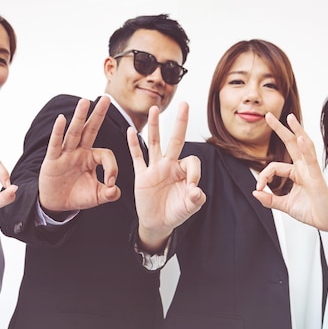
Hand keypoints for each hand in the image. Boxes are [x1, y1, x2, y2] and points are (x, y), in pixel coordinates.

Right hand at [38, 96, 119, 212]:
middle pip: (90, 130)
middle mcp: (80, 151)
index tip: (111, 183)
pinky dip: (58, 132)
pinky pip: (55, 144)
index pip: (106, 154)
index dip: (112, 168)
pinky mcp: (52, 160)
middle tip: (107, 98)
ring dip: (80, 117)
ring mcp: (66, 154)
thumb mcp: (97, 196)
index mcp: (92, 158)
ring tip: (85, 101)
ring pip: (74, 133)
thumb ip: (109, 193)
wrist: (57, 205)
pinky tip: (61, 119)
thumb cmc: (78, 196)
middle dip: (99, 115)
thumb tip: (115, 190)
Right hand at [129, 102, 205, 250]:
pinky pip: (137, 158)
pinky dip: (133, 145)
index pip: (191, 161)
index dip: (194, 173)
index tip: (193, 189)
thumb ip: (196, 200)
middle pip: (176, 140)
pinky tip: (131, 131)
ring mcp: (155, 168)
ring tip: (154, 109)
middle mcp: (170, 165)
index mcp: (183, 171)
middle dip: (180, 122)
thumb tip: (196, 191)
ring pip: (155, 143)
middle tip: (185, 105)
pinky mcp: (142, 175)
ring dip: (155, 126)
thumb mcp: (189, 208)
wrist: (158, 223)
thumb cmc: (175, 213)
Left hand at [252, 112, 327, 230]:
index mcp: (296, 173)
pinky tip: (300, 138)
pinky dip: (305, 149)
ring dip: (296, 131)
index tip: (259, 188)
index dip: (263, 176)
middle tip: (268, 115)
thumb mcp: (286, 206)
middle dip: (279, 129)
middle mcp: (304, 168)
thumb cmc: (312, 211)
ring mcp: (311, 171)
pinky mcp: (317, 178)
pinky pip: (311, 160)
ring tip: (289, 117)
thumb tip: (255, 192)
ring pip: (303, 146)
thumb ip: (270, 199)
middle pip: (291, 143)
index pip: (274, 167)